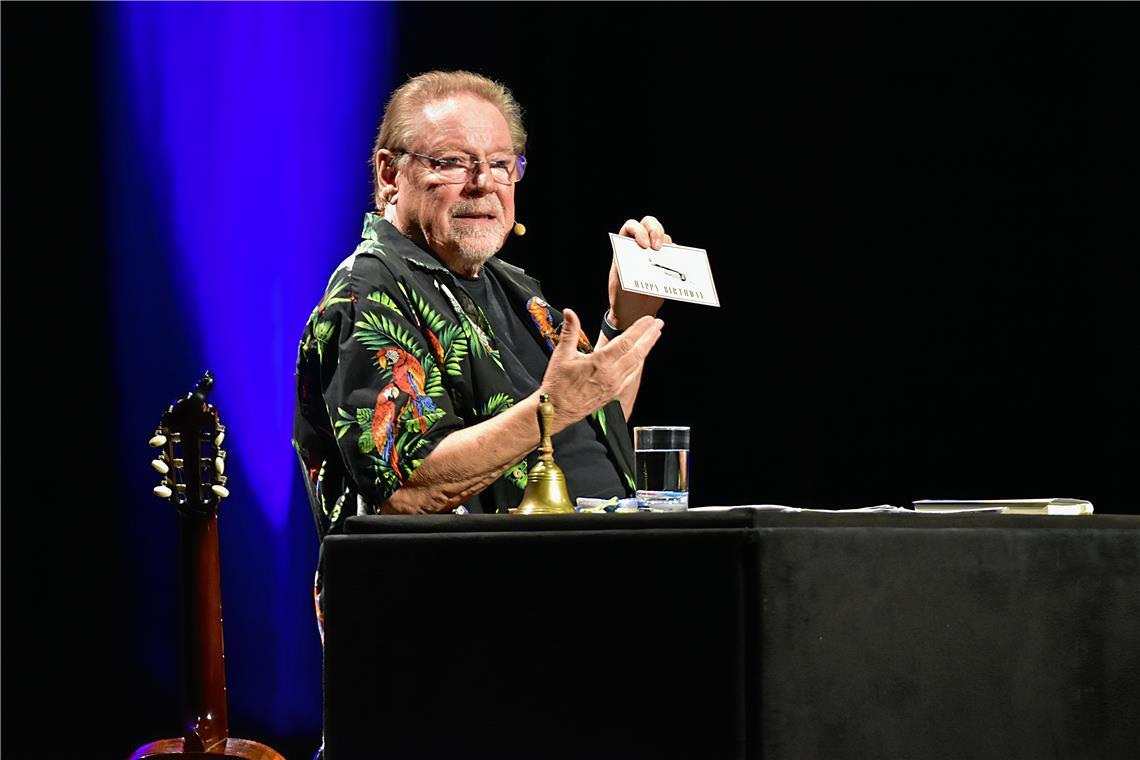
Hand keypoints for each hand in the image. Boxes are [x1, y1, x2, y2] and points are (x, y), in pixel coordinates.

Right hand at [540, 308, 662, 429]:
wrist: (557, 410)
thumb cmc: (558, 384)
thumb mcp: (561, 355)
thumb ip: (569, 331)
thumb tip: (569, 312)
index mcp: (600, 363)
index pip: (626, 342)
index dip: (639, 329)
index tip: (649, 319)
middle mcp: (611, 374)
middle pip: (637, 351)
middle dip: (650, 336)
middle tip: (659, 323)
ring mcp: (615, 384)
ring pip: (636, 363)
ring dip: (647, 348)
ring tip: (654, 336)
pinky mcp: (614, 392)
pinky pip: (632, 375)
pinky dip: (639, 363)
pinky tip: (641, 357)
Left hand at [608, 215, 671, 329]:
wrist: (633, 311)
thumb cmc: (622, 296)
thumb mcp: (619, 283)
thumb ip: (627, 269)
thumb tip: (640, 259)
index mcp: (623, 246)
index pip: (631, 227)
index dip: (638, 230)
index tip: (644, 244)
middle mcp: (639, 245)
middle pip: (649, 223)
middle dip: (656, 230)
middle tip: (657, 248)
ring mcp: (653, 253)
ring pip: (664, 237)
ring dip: (667, 244)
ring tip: (665, 257)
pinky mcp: (664, 263)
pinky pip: (673, 253)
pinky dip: (676, 255)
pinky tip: (676, 264)